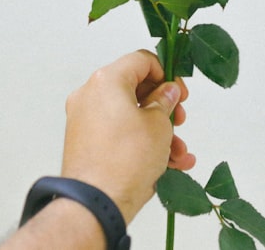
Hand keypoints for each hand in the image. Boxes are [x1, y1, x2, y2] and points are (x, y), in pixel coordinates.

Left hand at [60, 50, 195, 222]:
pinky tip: (169, 163)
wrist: (96, 205)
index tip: (179, 93)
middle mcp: (90, 95)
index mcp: (106, 80)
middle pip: (135, 88)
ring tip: (179, 152)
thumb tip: (167, 92)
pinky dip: (141, 143)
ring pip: (130, 116)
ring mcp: (85, 120)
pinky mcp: (85, 143)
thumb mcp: (159, 125)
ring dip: (158, 131)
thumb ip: (165, 101)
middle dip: (163, 106)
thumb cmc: (125, 161)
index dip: (167, 73)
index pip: (141, 60)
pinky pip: (119, 134)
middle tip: (179, 120)